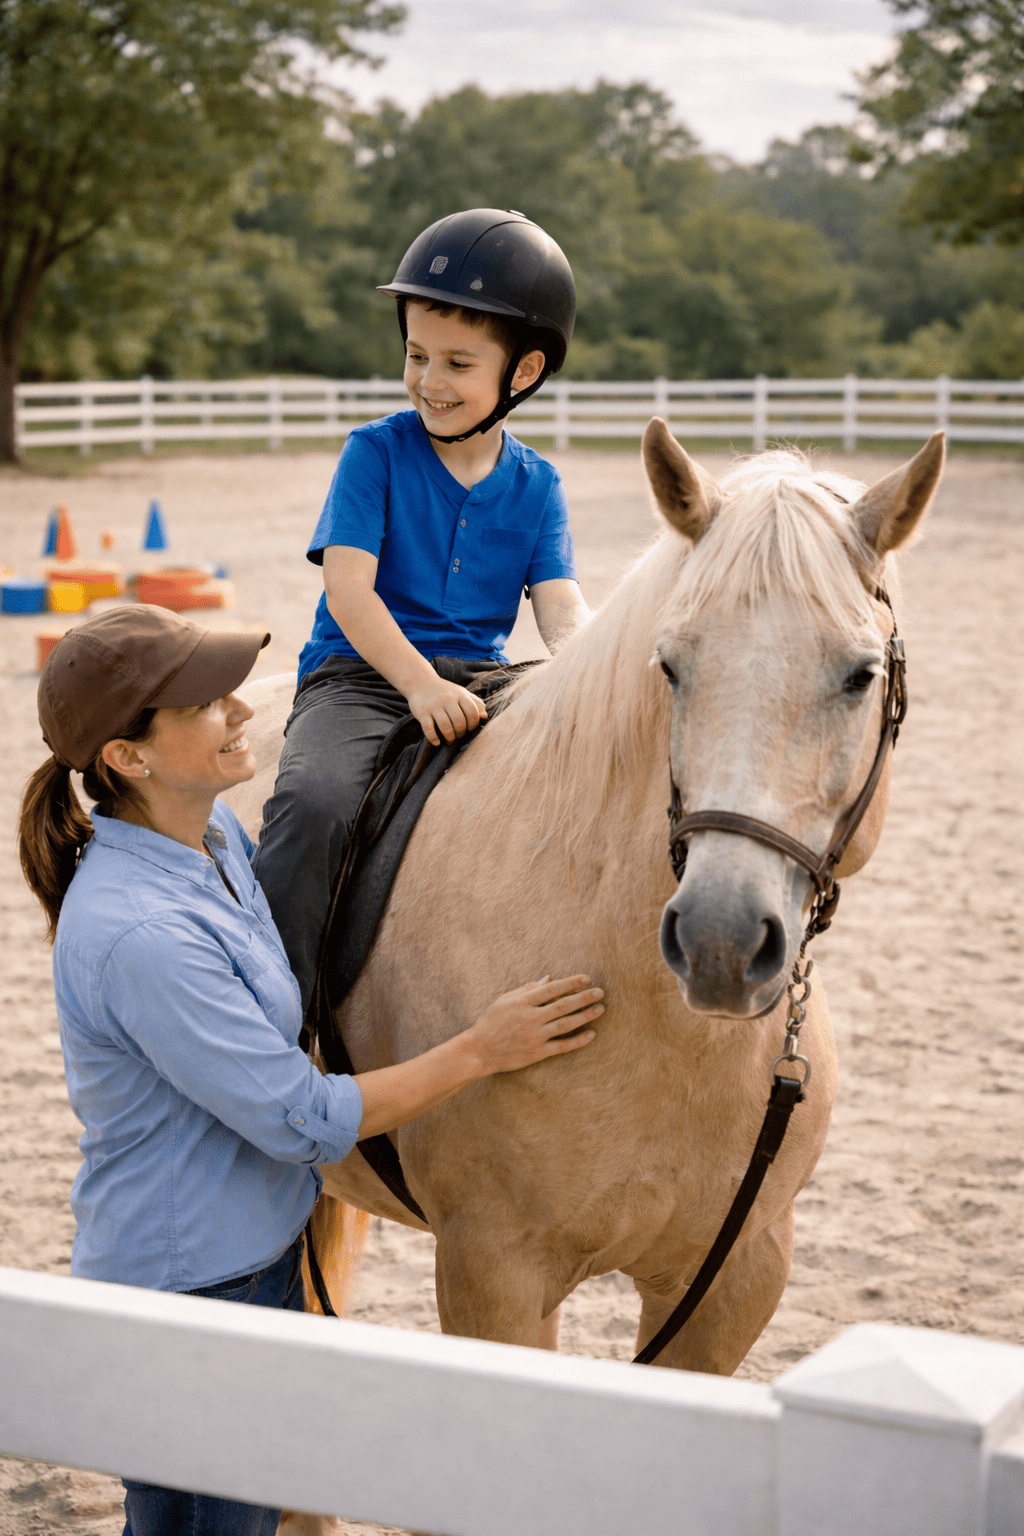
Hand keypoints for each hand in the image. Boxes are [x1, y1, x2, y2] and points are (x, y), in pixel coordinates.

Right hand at [406, 678, 487, 745]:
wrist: (421, 683)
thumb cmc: (446, 692)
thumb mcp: (462, 693)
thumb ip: (476, 704)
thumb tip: (485, 717)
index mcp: (460, 694)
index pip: (472, 712)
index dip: (473, 724)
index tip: (470, 728)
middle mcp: (447, 699)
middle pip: (459, 721)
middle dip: (461, 733)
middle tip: (459, 735)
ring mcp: (434, 706)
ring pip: (445, 726)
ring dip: (450, 737)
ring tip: (450, 740)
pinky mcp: (422, 713)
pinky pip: (429, 729)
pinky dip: (434, 738)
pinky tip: (437, 742)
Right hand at [465, 975, 603, 1074]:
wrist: (480, 1050)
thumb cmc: (491, 1021)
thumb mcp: (505, 999)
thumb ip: (528, 989)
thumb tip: (549, 978)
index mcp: (522, 1002)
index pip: (552, 989)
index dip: (571, 982)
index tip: (587, 978)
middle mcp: (530, 1018)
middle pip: (563, 1005)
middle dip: (584, 997)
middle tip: (600, 992)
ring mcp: (535, 1036)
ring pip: (566, 1024)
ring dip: (585, 1016)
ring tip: (600, 1009)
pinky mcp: (537, 1053)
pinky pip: (562, 1046)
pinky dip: (578, 1041)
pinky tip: (592, 1034)